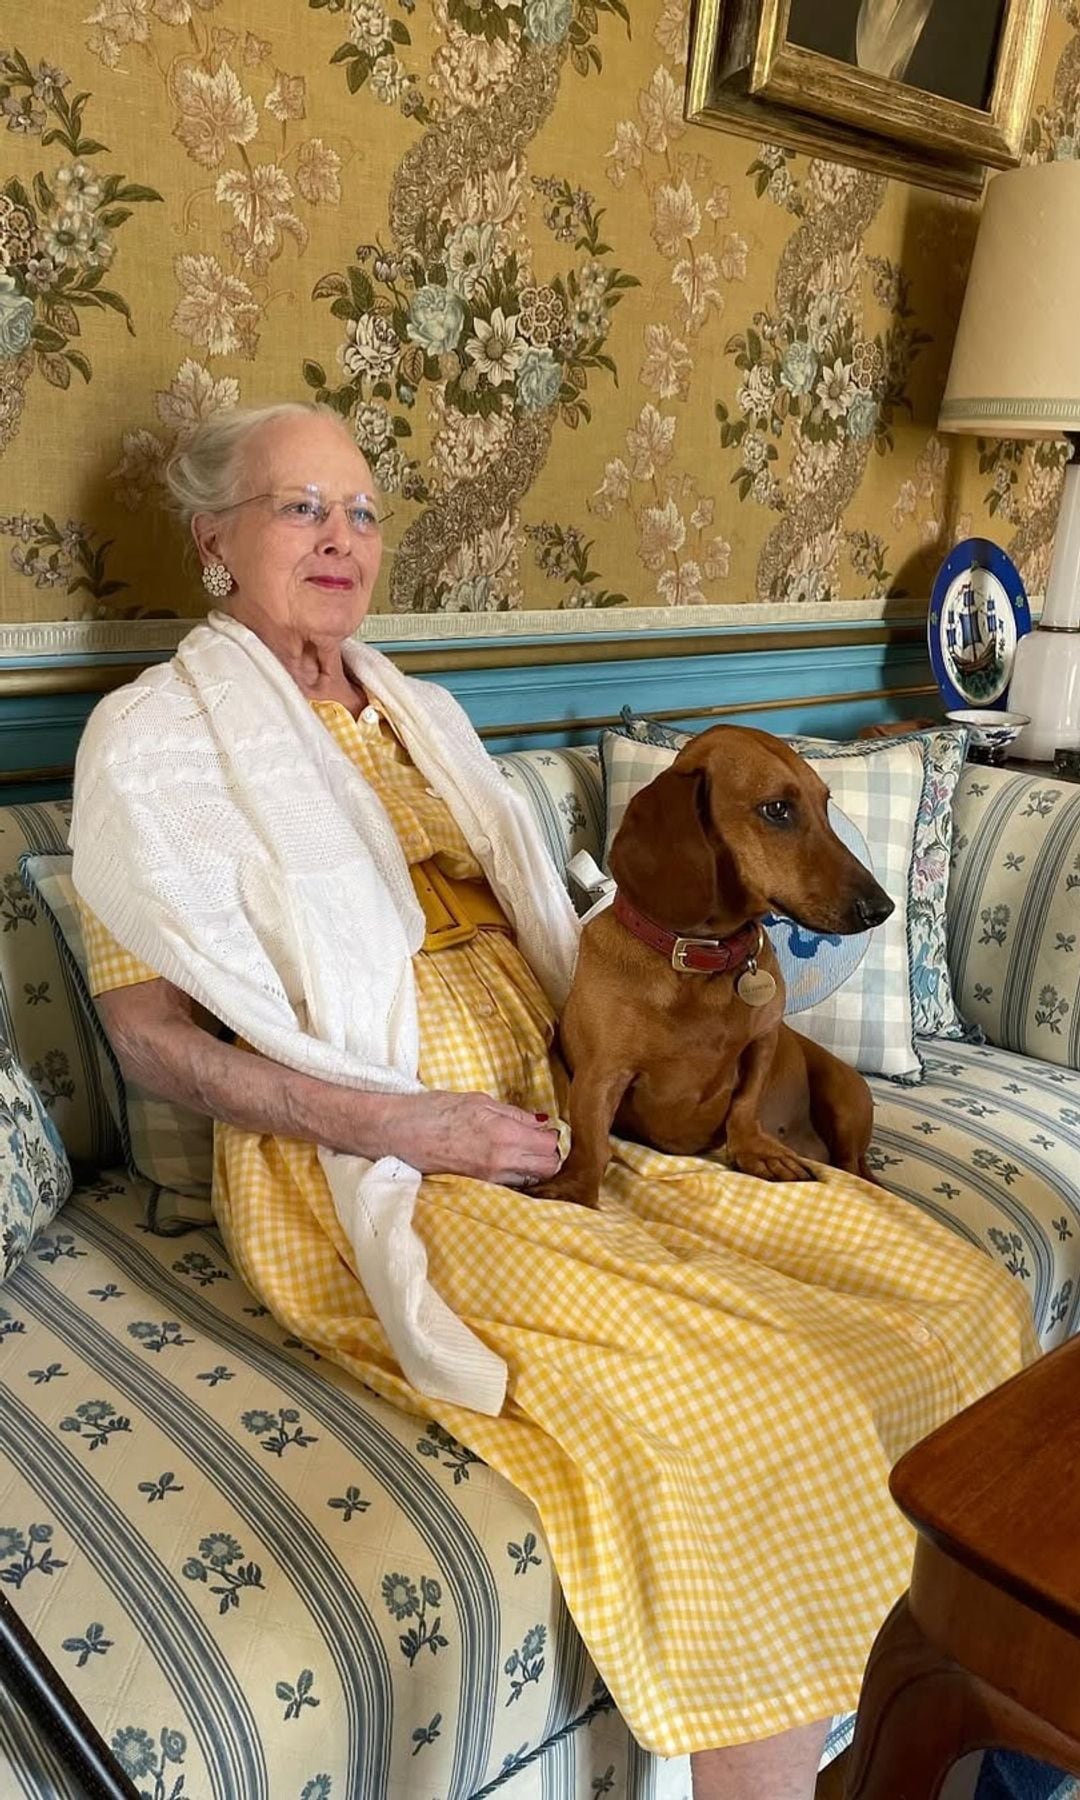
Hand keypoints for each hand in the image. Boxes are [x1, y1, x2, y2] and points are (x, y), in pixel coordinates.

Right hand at [380, 1090, 562, 1187]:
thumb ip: (514, 1115)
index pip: (549, 1146)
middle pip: (548, 1167)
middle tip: (538, 1141)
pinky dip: (517, 1175)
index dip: (552, 1136)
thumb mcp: (479, 1101)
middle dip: (549, 1154)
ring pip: (532, 1179)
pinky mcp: (478, 1186)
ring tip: (522, 1151)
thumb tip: (541, 1122)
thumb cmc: (435, 1110)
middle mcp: (501, 1161)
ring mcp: (490, 1178)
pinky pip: (512, 1185)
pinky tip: (506, 1161)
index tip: (545, 1129)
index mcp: (503, 1134)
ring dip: (535, 1166)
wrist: (399, 1132)